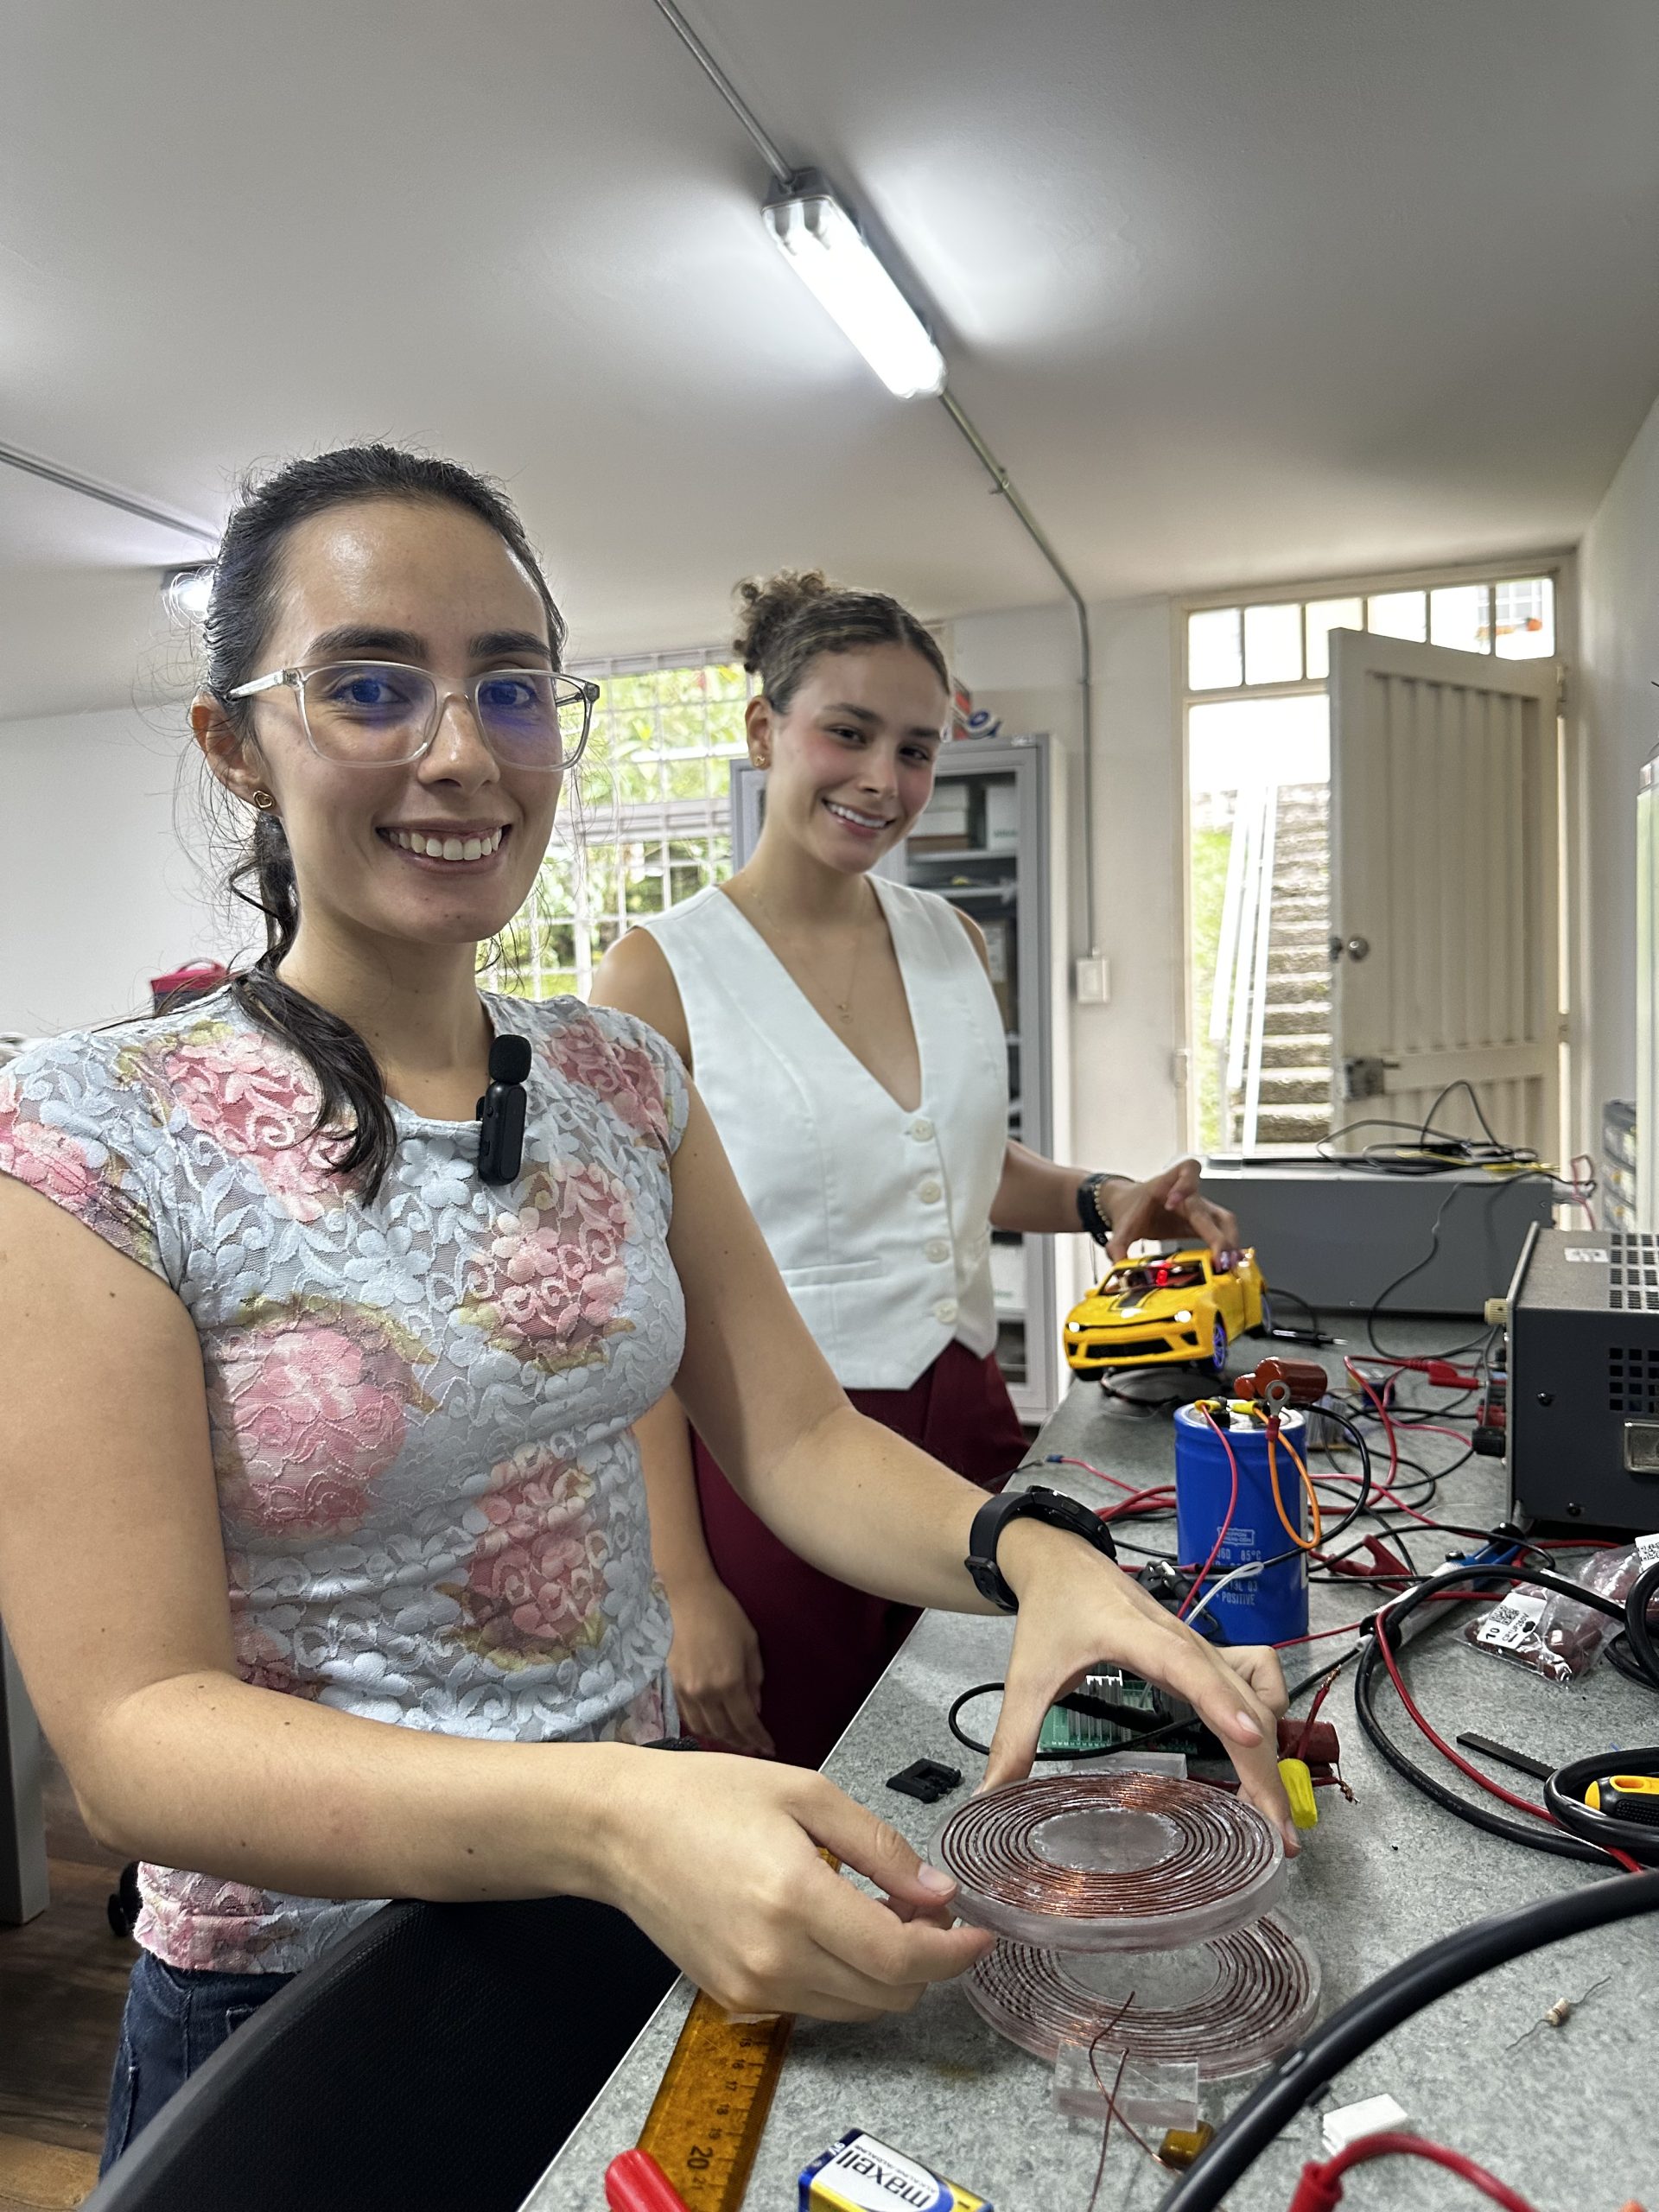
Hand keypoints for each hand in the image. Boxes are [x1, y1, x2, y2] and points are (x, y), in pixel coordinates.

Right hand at [598, 1748, 993, 2019]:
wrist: (620, 1829)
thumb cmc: (707, 1796)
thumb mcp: (806, 1794)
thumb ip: (879, 1848)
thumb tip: (936, 1892)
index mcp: (795, 1900)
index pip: (900, 1958)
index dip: (953, 1953)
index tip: (980, 1933)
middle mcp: (774, 1959)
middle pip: (887, 1995)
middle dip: (925, 1960)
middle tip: (924, 1908)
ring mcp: (751, 1988)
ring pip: (856, 2008)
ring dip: (886, 1973)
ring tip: (878, 1914)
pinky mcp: (734, 1999)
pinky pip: (816, 2004)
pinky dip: (844, 1978)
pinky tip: (835, 1929)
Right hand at [666, 1579, 773, 1756]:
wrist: (688, 1598)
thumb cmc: (725, 1615)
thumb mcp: (750, 1644)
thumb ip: (754, 1679)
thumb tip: (755, 1708)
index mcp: (729, 1681)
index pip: (746, 1722)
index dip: (758, 1739)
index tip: (769, 1748)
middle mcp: (705, 1692)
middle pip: (724, 1731)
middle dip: (742, 1744)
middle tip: (755, 1749)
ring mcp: (686, 1691)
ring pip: (704, 1729)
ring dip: (721, 1739)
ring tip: (736, 1740)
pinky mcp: (673, 1685)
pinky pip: (688, 1717)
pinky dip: (702, 1727)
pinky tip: (712, 1726)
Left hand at [982, 1521, 1297, 1853]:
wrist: (1062, 1561)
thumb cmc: (1049, 1612)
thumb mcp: (1026, 1677)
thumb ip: (1011, 1739)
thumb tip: (989, 1797)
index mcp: (1136, 1638)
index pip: (1186, 1668)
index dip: (1221, 1704)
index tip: (1251, 1740)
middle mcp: (1181, 1640)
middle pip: (1237, 1699)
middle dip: (1263, 1767)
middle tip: (1276, 1835)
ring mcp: (1200, 1645)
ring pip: (1254, 1696)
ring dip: (1269, 1750)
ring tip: (1267, 1810)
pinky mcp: (1205, 1653)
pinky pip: (1255, 1678)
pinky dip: (1265, 1709)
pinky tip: (1253, 1745)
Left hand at [1105, 1158, 1239, 1263]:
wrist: (1132, 1206)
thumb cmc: (1132, 1208)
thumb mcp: (1122, 1225)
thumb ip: (1117, 1245)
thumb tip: (1118, 1267)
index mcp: (1168, 1185)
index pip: (1187, 1170)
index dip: (1184, 1184)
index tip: (1172, 1202)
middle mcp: (1190, 1197)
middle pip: (1212, 1209)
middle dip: (1219, 1234)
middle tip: (1218, 1255)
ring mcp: (1200, 1211)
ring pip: (1225, 1221)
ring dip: (1230, 1242)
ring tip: (1228, 1265)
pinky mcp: (1203, 1226)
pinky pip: (1223, 1233)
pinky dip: (1229, 1248)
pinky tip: (1231, 1265)